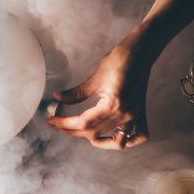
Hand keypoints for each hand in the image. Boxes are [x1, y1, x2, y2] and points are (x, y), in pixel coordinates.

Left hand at [47, 29, 154, 149]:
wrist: (140, 51)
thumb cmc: (119, 60)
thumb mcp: (95, 77)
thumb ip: (75, 93)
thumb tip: (57, 98)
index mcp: (112, 105)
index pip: (83, 123)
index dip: (65, 124)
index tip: (52, 121)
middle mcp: (125, 114)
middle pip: (95, 133)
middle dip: (73, 131)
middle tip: (59, 124)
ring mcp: (134, 116)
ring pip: (117, 141)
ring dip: (99, 142)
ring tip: (84, 135)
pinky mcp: (140, 113)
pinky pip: (139, 135)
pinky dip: (128, 140)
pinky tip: (115, 137)